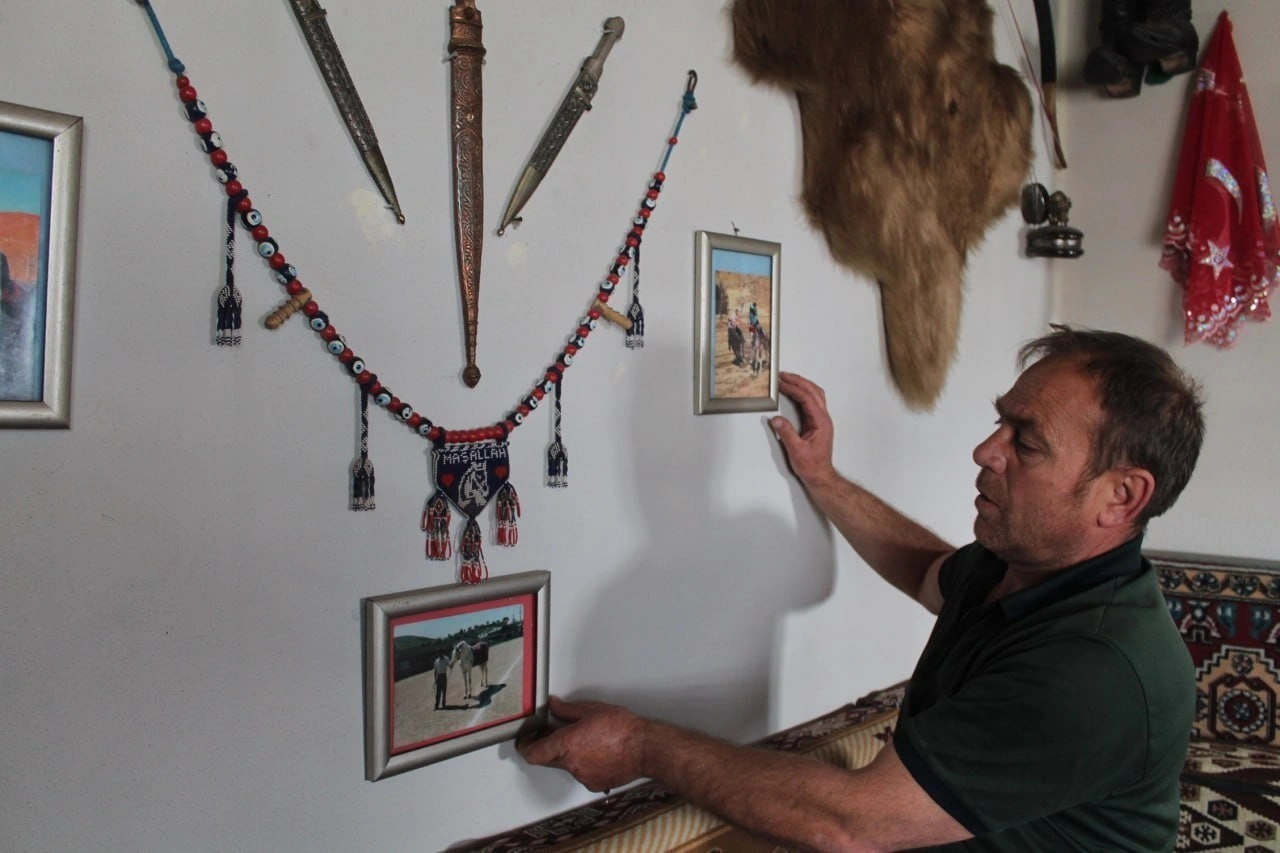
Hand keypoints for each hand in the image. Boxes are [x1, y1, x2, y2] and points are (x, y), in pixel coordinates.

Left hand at [517, 697, 646, 792]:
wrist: (645, 749)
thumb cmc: (622, 728)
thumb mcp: (592, 710)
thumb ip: (567, 710)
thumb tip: (553, 705)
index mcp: (566, 744)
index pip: (533, 753)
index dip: (525, 747)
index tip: (526, 740)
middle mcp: (571, 764)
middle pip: (548, 759)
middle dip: (549, 746)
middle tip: (556, 732)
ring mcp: (582, 777)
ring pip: (566, 766)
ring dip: (569, 754)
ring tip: (587, 740)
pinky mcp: (594, 784)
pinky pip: (581, 774)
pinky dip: (584, 764)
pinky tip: (598, 752)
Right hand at [771, 372, 837, 488]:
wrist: (820, 476)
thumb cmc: (812, 465)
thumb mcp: (796, 450)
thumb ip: (786, 433)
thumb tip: (776, 419)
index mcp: (821, 421)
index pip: (807, 398)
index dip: (793, 388)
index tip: (781, 382)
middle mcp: (824, 418)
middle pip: (813, 391)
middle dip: (798, 381)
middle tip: (783, 375)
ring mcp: (822, 419)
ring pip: (815, 394)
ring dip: (802, 384)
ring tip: (788, 379)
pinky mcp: (817, 423)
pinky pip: (812, 401)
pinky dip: (803, 393)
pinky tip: (795, 392)